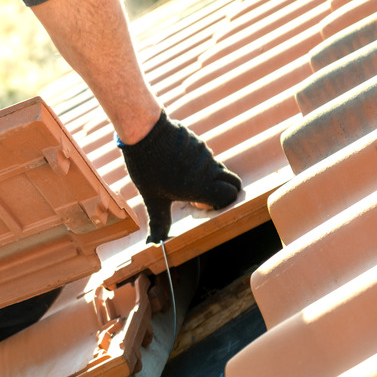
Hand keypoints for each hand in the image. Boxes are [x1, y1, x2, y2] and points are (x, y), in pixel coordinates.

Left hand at [119, 111, 241, 242]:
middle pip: (233, 181)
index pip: (231, 195)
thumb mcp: (153, 198)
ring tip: (181, 176)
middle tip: (203, 193)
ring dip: (208, 175)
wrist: (144, 132)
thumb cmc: (148, 168)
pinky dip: (197, 161)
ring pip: (217, 167)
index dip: (222, 201)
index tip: (203, 203)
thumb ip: (159, 221)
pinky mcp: (197, 141)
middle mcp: (208, 169)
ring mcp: (204, 153)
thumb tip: (154, 244)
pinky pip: (204, 155)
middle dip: (225, 189)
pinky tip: (175, 161)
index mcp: (201, 186)